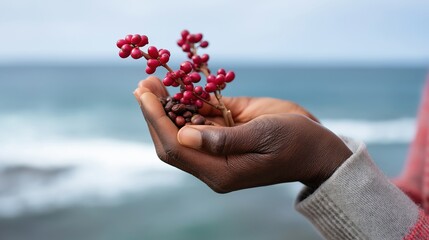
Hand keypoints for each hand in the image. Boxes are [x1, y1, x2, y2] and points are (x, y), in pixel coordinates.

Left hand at [134, 76, 351, 191]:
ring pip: (181, 130)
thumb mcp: (263, 136)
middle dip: (154, 112)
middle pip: (171, 140)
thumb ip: (223, 139)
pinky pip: (199, 120)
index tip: (144, 94)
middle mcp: (212, 163)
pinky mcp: (224, 134)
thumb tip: (182, 134)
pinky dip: (184, 104)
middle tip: (144, 84)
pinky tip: (175, 87)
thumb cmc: (296, 143)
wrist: (316, 147)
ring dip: (165, 106)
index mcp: (220, 171)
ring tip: (153, 82)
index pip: (175, 147)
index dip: (156, 120)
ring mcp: (217, 149)